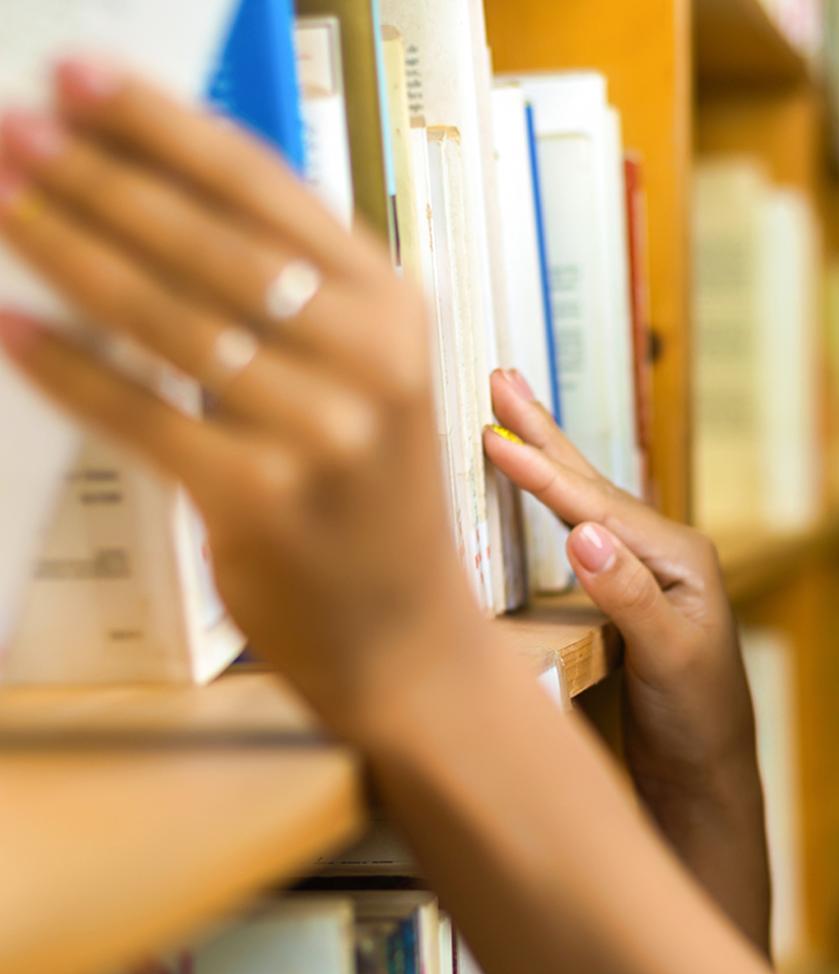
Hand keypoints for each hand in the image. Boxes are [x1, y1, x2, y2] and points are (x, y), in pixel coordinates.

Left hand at [0, 61, 486, 733]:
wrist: (407, 634)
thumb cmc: (371, 499)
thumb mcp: (370, 377)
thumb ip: (300, 295)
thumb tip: (164, 199)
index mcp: (398, 310)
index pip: (268, 191)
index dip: (164, 128)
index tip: (81, 83)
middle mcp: (371, 360)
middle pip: (210, 245)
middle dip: (98, 180)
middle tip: (14, 133)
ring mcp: (322, 432)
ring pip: (167, 321)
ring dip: (69, 256)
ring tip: (3, 209)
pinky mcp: (262, 501)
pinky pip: (140, 416)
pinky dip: (69, 370)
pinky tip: (13, 329)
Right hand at [483, 372, 769, 952]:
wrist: (707, 780)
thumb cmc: (700, 724)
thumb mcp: (671, 660)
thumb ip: (628, 597)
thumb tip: (582, 535)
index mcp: (680, 559)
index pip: (596, 505)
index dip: (542, 472)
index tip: (494, 434)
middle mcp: (663, 554)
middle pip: (591, 483)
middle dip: (543, 433)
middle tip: (502, 376)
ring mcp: (643, 574)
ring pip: (582, 502)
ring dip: (545, 458)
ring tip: (509, 417)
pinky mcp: (623, 598)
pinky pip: (578, 534)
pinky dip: (549, 504)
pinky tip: (533, 491)